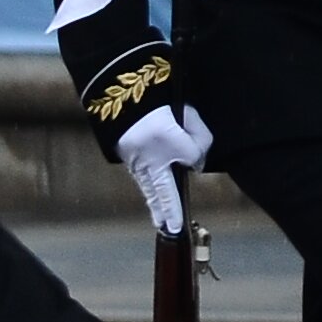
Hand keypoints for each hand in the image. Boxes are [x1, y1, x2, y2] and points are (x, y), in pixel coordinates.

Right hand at [113, 102, 215, 233]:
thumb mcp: (186, 113)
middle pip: (163, 188)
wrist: (122, 93)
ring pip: (149, 187)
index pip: (191, 157)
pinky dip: (147, 191)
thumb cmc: (159, 101)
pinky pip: (140, 178)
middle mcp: (150, 153)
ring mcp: (136, 158)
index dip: (197, 159)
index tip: (196, 161)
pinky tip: (152, 198)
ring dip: (156, 206)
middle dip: (169, 210)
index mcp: (166, 137)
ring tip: (161, 222)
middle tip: (174, 228)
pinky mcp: (126, 157)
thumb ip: (199, 138)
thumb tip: (195, 163)